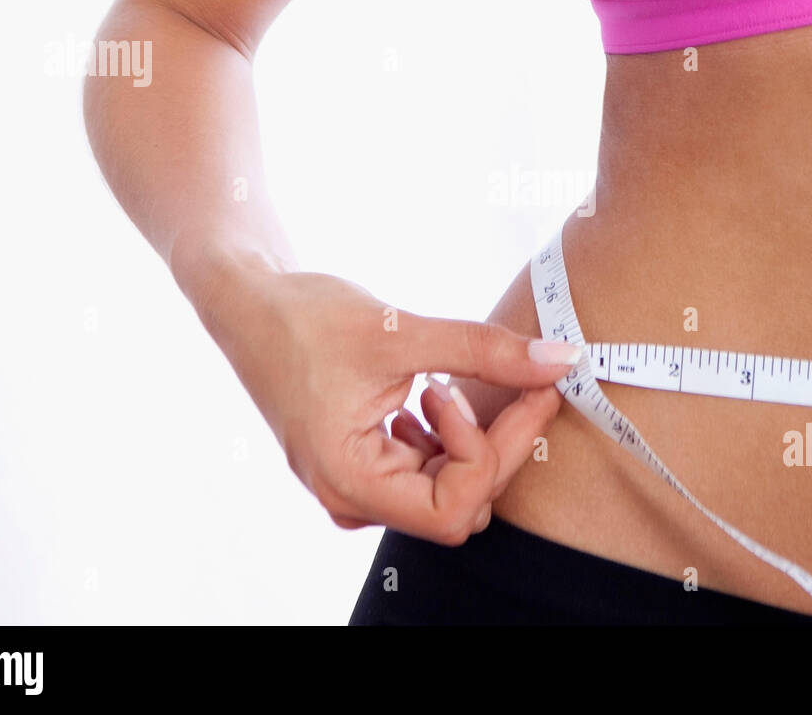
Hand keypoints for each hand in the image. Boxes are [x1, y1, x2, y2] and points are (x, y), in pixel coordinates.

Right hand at [201, 265, 582, 544]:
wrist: (249, 303)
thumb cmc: (305, 318)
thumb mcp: (401, 332)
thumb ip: (484, 351)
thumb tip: (561, 359)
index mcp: (350, 481)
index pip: (453, 508)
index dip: (497, 454)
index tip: (521, 393)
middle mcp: (351, 498)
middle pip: (458, 503)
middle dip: (499, 446)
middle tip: (527, 384)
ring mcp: (356, 484)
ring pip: (447, 489)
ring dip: (475, 441)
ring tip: (459, 383)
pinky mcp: (364, 463)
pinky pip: (426, 470)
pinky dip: (449, 437)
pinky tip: (434, 393)